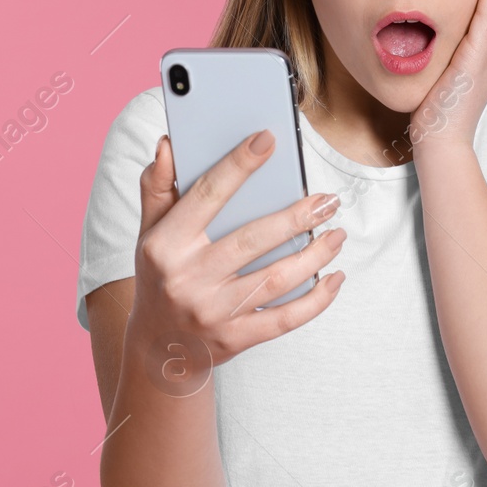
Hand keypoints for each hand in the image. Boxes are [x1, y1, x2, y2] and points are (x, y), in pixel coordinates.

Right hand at [129, 129, 346, 369]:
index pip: (207, 196)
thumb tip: (168, 145)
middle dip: (297, 217)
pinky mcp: (234, 339)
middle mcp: (187, 278)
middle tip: (328, 200)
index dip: (238, 165)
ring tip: (337, 235)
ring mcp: (212, 312)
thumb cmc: (160, 277)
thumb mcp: (149, 233)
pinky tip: (334, 279)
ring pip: (275, 279)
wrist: (156, 347)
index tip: (268, 139)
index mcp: (166, 245)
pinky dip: (316, 300)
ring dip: (315, 256)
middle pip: (252, 239)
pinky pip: (284, 320)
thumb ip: (157, 188)